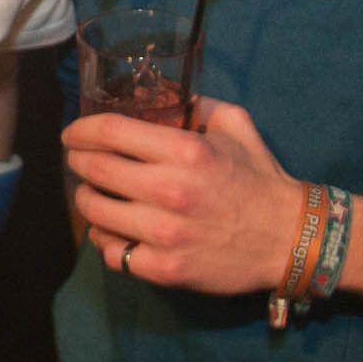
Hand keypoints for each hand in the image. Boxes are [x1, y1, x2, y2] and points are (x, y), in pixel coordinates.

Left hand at [63, 97, 298, 293]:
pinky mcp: (165, 269)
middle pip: (96, 169)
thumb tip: (160, 92)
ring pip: (95, 211)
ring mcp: (165, 234)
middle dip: (78, 161)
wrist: (289, 238)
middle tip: (79, 160)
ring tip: (92, 193)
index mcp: (185, 152)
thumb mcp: (234, 125)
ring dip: (86, 198)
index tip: (72, 134)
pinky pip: (111, 253)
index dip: (81, 130)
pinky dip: (104, 239)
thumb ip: (196, 104)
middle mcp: (170, 191)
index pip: (111, 132)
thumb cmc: (259, 178)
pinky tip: (111, 229)